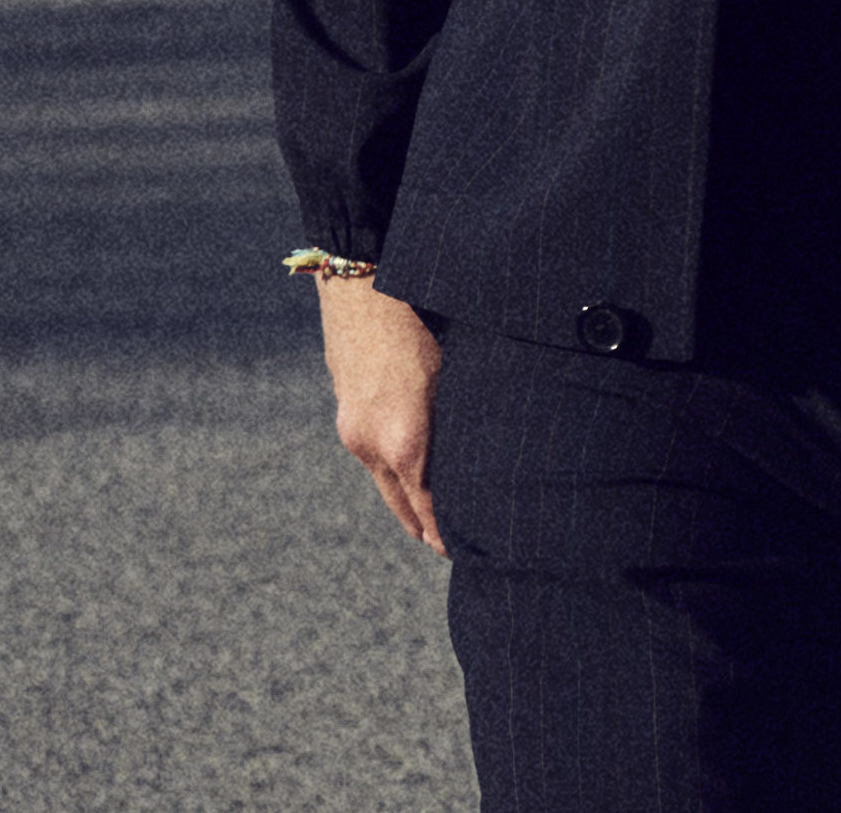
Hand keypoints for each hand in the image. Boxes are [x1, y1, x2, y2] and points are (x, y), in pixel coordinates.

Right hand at [313, 272, 442, 553]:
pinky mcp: (346, 413)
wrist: (364, 286)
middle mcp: (373, 444)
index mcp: (406, 440)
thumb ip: (465, 420)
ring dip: (406, 501)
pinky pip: (372, 455)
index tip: (458, 553)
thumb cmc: (425, 322)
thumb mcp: (456, 373)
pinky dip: (392, 471)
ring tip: (428, 522)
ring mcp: (354, 431)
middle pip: (401, 504)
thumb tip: (494, 451)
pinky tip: (407, 473)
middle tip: (444, 550)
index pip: (427, 504)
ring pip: (383, 481)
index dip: (443, 532)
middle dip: (423, 530)